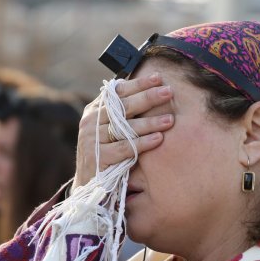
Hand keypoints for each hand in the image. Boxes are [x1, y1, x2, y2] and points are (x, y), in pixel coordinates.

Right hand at [73, 72, 174, 189]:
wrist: (89, 183)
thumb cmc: (107, 151)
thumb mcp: (111, 128)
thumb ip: (123, 112)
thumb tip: (150, 88)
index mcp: (95, 109)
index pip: (117, 91)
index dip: (138, 84)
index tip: (158, 77)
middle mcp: (91, 121)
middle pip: (122, 106)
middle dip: (148, 97)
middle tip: (169, 92)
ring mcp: (92, 139)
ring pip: (125, 127)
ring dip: (150, 122)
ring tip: (170, 119)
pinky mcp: (98, 158)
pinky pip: (125, 148)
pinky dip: (143, 143)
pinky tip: (159, 139)